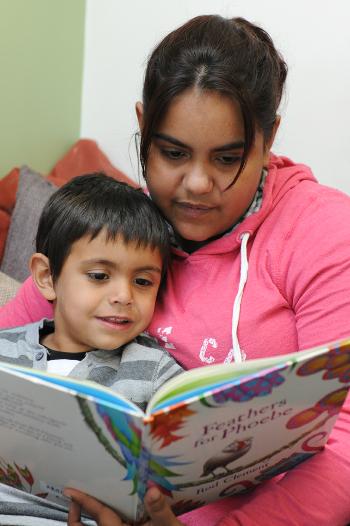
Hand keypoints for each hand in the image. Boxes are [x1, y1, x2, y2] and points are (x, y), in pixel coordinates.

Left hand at [64, 487, 184, 525]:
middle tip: (73, 499)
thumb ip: (160, 511)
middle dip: (75, 516)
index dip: (84, 502)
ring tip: (84, 507)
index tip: (70, 491)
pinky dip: (102, 523)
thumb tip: (152, 491)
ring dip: (86, 522)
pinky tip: (110, 515)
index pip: (99, 515)